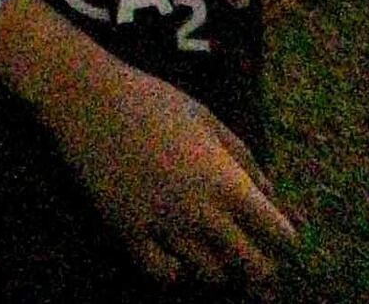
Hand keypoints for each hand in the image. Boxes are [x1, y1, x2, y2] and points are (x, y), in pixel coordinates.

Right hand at [43, 48, 296, 288]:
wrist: (85, 95)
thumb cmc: (150, 99)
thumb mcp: (207, 118)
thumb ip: (243, 157)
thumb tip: (269, 192)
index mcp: (227, 181)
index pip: (280, 235)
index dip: (282, 235)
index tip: (272, 228)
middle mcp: (201, 211)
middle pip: (254, 266)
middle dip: (259, 262)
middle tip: (247, 247)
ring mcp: (164, 224)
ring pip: (211, 274)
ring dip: (216, 264)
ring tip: (208, 245)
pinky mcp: (128, 229)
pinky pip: (162, 273)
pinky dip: (174, 269)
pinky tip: (172, 251)